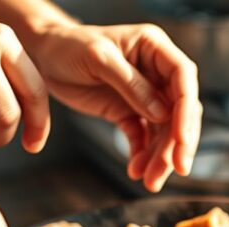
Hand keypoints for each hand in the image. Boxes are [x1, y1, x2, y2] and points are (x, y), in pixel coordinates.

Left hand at [24, 23, 200, 191]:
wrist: (42, 55)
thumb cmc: (67, 45)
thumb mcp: (98, 58)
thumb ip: (131, 84)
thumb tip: (162, 114)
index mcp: (155, 48)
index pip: (183, 78)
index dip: (186, 109)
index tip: (182, 139)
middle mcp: (157, 72)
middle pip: (180, 110)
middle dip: (178, 142)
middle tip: (176, 169)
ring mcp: (146, 95)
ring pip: (164, 130)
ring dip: (160, 156)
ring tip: (150, 180)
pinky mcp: (130, 113)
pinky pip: (144, 138)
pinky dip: (142, 155)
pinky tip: (135, 170)